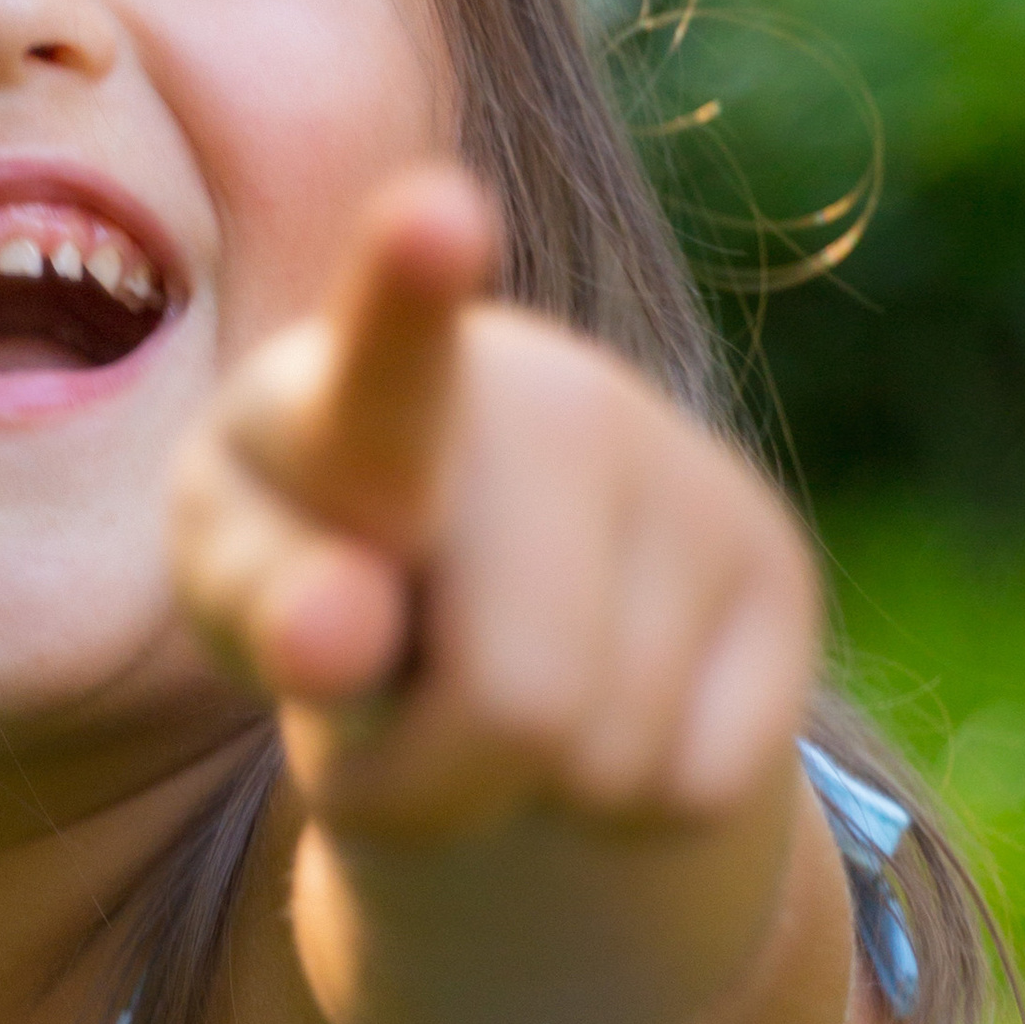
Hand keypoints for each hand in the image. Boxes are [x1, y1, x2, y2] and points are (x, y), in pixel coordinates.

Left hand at [169, 167, 822, 845]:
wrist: (454, 597)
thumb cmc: (307, 575)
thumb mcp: (246, 597)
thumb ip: (262, 607)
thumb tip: (340, 634)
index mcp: (360, 385)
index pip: (393, 355)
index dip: (412, 289)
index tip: (438, 214)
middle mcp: (547, 396)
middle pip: (519, 700)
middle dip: (436, 783)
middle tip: (400, 714)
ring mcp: (683, 471)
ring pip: (611, 765)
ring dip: (524, 788)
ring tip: (487, 684)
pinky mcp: (778, 564)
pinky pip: (696, 789)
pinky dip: (616, 809)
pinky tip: (589, 700)